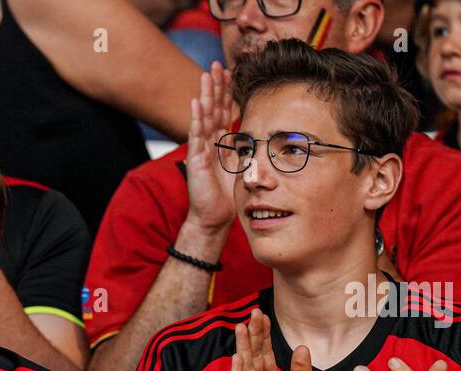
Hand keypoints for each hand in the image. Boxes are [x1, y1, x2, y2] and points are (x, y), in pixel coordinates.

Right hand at [184, 62, 236, 233]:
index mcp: (221, 142)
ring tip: (205, 76)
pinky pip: (196, 136)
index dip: (225, 92)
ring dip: (205, 95)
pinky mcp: (196, 160)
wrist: (215, 216)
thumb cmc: (227, 195)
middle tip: (216, 64)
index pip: (223, 111)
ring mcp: (201, 150)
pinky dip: (196, 119)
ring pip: (203, 117)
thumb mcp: (242, 166)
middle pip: (212, 108)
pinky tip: (196, 103)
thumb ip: (247, 149)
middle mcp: (209, 142)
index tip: (230, 72)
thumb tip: (264, 138)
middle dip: (214, 86)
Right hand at [231, 309, 310, 370]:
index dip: (265, 335)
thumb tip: (302, 346)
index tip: (263, 314)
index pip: (266, 354)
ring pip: (245, 369)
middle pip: (254, 357)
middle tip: (253, 312)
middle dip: (254, 335)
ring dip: (243, 349)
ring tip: (241, 328)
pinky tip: (237, 359)